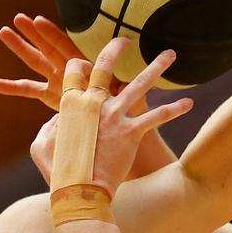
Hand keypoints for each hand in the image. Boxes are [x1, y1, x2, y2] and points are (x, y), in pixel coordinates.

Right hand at [0, 14, 132, 111]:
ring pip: (36, 62)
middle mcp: (70, 69)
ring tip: (3, 32)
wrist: (121, 124)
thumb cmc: (127, 106)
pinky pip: (29, 91)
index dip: (52, 34)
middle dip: (33, 33)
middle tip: (17, 18)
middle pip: (48, 47)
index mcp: (86, 65)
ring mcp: (59, 81)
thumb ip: (124, 85)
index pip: (66, 46)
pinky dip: (12, 88)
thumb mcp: (128, 94)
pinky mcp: (52, 96)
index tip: (38, 20)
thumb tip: (130, 78)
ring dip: (20, 48)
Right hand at [31, 38, 191, 196]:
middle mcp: (94, 103)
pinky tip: (189, 103)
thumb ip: (50, 127)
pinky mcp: (132, 132)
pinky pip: (157, 116)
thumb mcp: (42, 146)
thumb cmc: (59, 172)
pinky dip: (174, 109)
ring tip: (170, 54)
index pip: (75, 71)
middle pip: (105, 66)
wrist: (80, 192)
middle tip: (126, 40)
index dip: (80, 64)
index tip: (87, 61)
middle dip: (116, 49)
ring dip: (156, 67)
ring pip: (140, 84)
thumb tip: (58, 119)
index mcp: (71, 104)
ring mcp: (114, 116)